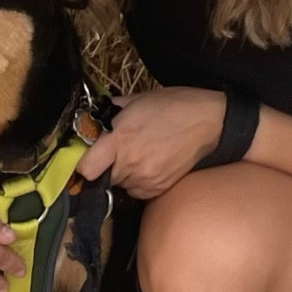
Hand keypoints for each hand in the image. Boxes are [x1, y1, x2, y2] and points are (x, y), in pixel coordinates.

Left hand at [78, 87, 227, 199]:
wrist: (210, 122)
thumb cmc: (174, 105)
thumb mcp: (137, 100)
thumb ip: (111, 112)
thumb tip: (94, 118)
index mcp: (119, 138)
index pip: (85, 168)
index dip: (81, 165)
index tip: (86, 158)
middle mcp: (129, 163)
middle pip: (102, 178)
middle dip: (105, 166)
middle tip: (117, 151)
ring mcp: (145, 179)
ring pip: (120, 185)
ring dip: (123, 174)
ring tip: (140, 154)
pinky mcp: (158, 189)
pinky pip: (137, 191)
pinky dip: (138, 181)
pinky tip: (151, 163)